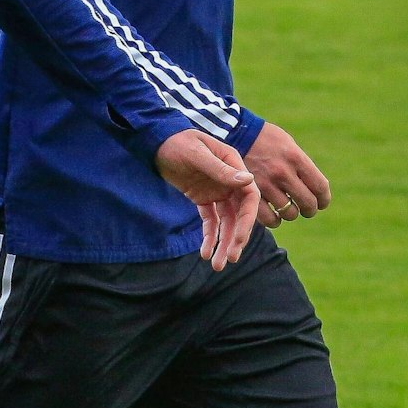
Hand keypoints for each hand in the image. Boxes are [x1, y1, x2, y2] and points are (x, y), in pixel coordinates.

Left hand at [155, 129, 260, 270]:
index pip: (250, 197)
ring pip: (226, 222)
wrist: (157, 141)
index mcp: (235, 166)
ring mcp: (217, 191)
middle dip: (236, 238)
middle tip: (231, 259)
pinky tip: (204, 253)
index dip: (248, 220)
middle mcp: (230, 181)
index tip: (240, 239)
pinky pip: (210, 221)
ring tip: (218, 265)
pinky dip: (208, 237)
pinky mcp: (203, 198)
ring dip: (223, 243)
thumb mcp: (198, 154)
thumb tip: (248, 181)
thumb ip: (221, 170)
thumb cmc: (178, 142)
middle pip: (240, 215)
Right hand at [245, 123, 331, 226]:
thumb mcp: (289, 145)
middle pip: (308, 203)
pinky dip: (275, 221)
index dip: (324, 199)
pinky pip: (269, 218)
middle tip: (307, 209)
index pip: (320, 187)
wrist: (237, 135)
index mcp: (296, 158)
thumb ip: (302, 166)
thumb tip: (316, 190)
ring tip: (289, 209)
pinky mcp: (251, 193)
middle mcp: (283, 172)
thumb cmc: (267, 140)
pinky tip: (275, 216)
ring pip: (290, 213)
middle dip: (310, 209)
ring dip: (292, 214)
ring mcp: (266, 184)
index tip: (322, 202)